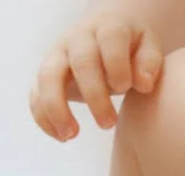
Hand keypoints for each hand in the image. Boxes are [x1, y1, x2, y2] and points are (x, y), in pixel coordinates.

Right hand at [30, 12, 162, 140]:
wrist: (108, 35)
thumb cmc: (133, 49)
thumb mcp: (148, 48)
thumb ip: (149, 62)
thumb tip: (143, 84)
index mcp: (108, 29)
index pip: (110, 40)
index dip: (116, 64)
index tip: (125, 87)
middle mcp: (79, 38)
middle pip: (81, 63)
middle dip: (94, 95)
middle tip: (108, 124)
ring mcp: (59, 55)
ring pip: (48, 77)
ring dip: (56, 108)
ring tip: (71, 136)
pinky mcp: (47, 75)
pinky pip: (36, 94)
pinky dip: (43, 117)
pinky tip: (62, 137)